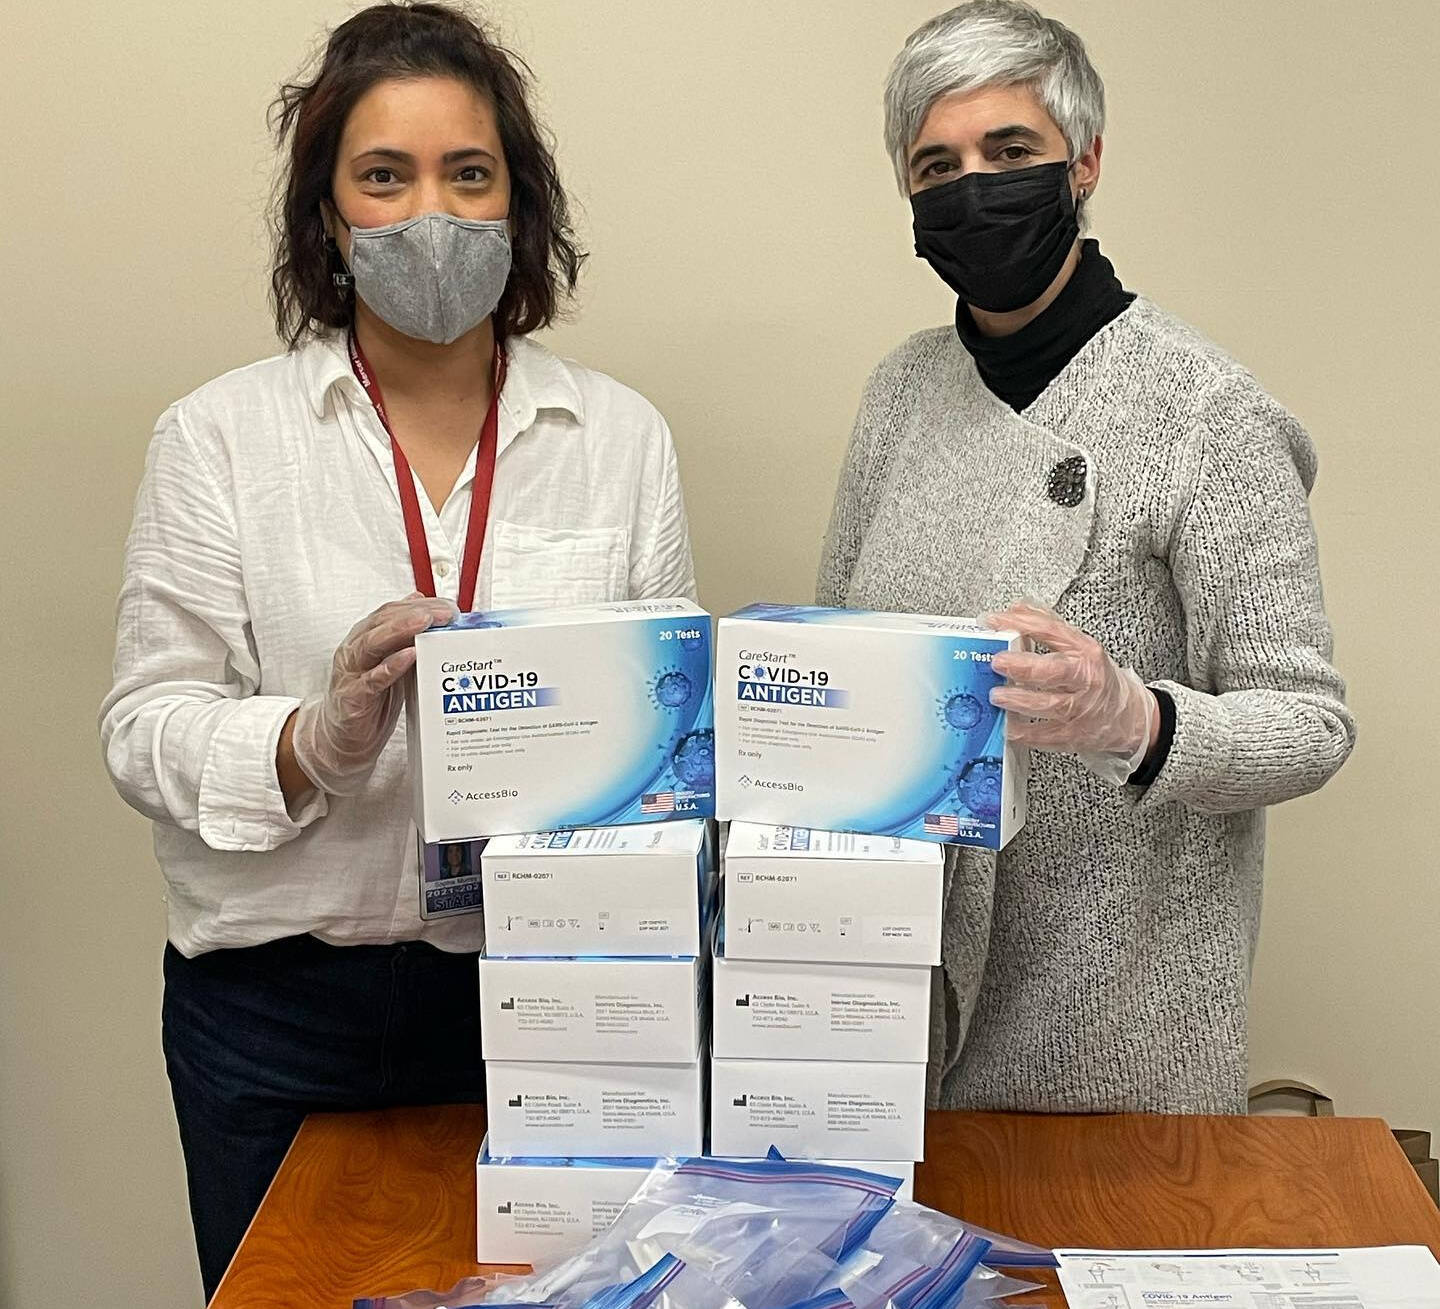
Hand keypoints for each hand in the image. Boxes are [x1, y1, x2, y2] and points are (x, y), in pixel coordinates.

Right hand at [291, 593, 457, 795]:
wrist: (341, 739)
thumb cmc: (370, 700)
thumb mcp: (390, 663)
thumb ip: (404, 638)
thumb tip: (421, 605)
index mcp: (365, 639)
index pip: (391, 612)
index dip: (420, 605)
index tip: (448, 606)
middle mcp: (355, 650)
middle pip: (383, 622)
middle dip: (416, 613)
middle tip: (445, 612)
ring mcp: (351, 673)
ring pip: (373, 643)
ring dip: (401, 630)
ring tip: (425, 622)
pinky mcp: (352, 698)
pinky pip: (371, 680)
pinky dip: (390, 666)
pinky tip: (409, 657)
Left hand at [983, 600, 1157, 785]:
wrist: (1127, 716)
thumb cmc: (1097, 679)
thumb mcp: (1078, 647)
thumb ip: (1047, 626)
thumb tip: (1016, 609)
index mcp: (1086, 651)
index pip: (1052, 632)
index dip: (1020, 624)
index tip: (994, 622)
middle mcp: (1086, 679)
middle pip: (1056, 671)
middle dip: (1024, 666)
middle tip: (997, 662)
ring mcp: (1082, 709)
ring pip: (1052, 705)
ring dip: (1021, 701)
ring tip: (997, 696)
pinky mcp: (1075, 736)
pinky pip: (1048, 736)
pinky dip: (1026, 733)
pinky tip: (1008, 727)